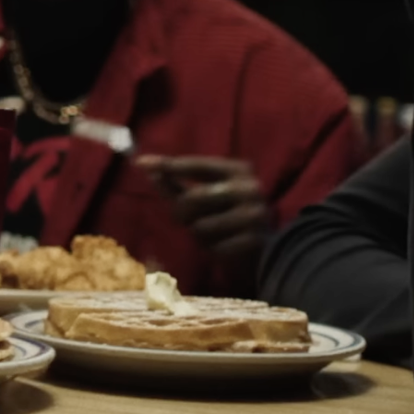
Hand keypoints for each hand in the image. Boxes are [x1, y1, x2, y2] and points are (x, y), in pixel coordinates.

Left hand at [138, 154, 268, 269]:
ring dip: (199, 235)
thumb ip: (180, 185)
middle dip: (182, 214)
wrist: (273, 247)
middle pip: (192, 199)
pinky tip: (225, 247)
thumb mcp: (212, 195)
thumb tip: (148, 169)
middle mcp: (249, 188)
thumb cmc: (234, 216)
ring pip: (200, 227)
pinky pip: (214, 248)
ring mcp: (254, 215)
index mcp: (238, 170)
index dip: (168, 165)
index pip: (196, 165)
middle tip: (187, 221)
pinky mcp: (254, 241)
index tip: (141, 162)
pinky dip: (212, 251)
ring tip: (213, 235)